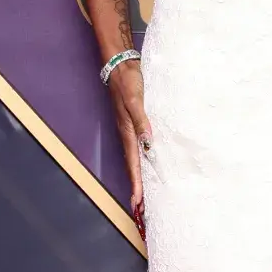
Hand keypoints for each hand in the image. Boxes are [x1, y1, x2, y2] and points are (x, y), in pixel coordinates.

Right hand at [108, 59, 151, 239]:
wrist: (121, 64)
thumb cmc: (127, 80)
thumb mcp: (135, 99)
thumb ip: (142, 120)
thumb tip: (148, 142)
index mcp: (127, 131)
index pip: (133, 163)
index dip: (136, 183)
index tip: (138, 203)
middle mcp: (128, 133)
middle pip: (133, 165)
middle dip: (137, 186)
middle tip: (141, 207)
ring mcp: (130, 128)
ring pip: (135, 157)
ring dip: (139, 175)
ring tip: (144, 192)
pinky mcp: (135, 121)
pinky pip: (139, 146)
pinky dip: (142, 158)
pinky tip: (150, 161)